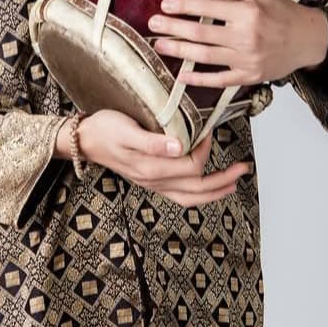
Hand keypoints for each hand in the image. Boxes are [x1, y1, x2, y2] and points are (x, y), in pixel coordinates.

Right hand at [57, 109, 251, 205]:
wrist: (84, 140)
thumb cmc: (104, 128)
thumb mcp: (126, 129)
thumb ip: (152, 141)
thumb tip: (178, 146)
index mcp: (151, 167)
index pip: (190, 166)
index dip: (204, 150)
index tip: (208, 130)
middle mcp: (154, 180)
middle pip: (197, 188)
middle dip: (223, 179)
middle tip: (243, 168)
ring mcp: (153, 184)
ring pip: (191, 197)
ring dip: (215, 190)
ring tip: (233, 182)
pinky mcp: (151, 181)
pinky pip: (180, 196)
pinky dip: (199, 193)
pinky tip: (206, 187)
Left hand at [147, 0, 327, 88]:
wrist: (308, 40)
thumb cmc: (282, 12)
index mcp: (248, 12)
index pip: (207, 7)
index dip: (183, 5)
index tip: (165, 4)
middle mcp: (247, 36)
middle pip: (201, 32)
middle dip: (173, 27)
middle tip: (153, 23)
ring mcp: (247, 59)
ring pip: (205, 56)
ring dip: (179, 50)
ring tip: (160, 45)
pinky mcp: (250, 77)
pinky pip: (219, 80)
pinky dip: (199, 79)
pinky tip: (182, 75)